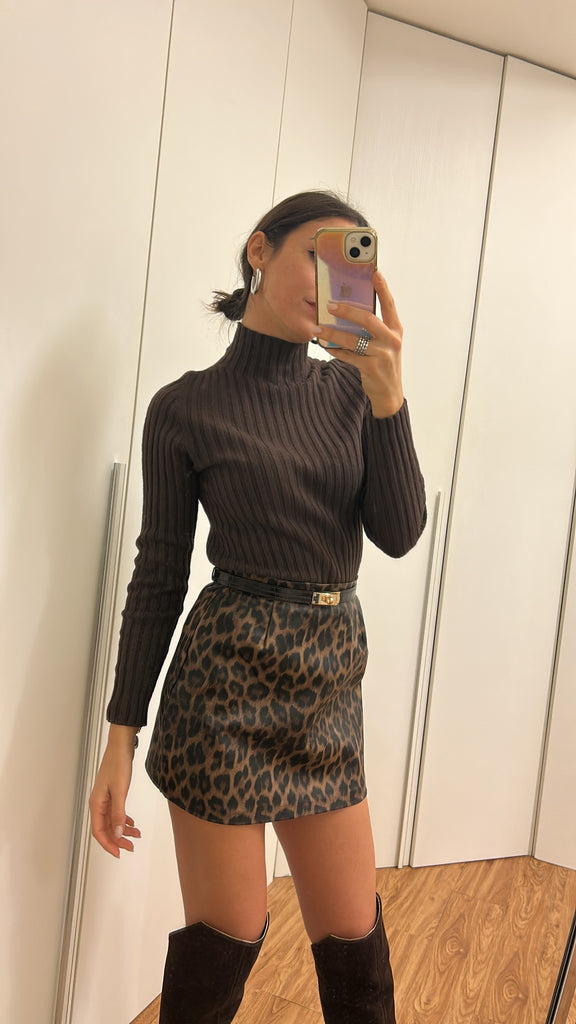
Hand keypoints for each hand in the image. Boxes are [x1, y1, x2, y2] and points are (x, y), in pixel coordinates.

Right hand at [89, 725, 141, 857]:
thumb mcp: (120, 791)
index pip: (99, 832)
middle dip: (118, 840)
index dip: (109, 845)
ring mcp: (105, 799)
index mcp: (96, 804)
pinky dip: (123, 819)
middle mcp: (98, 804)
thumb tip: (118, 834)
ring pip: (112, 821)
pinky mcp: (112, 794)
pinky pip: (115, 812)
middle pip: (105, 829)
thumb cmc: (118, 765)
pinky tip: (132, 823)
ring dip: (122, 830)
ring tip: (136, 835)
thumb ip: (119, 813)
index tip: (120, 853)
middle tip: (131, 847)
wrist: (120, 746)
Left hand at [315, 270, 403, 417]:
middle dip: (348, 310)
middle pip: (368, 320)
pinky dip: (334, 350)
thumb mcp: (384, 343)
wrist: (389, 393)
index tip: (374, 272)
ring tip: (319, 328)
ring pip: (354, 340)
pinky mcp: (372, 368)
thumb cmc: (383, 363)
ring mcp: (383, 355)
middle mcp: (392, 341)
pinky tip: (325, 345)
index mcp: (396, 330)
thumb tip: (346, 310)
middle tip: (330, 304)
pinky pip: (348, 356)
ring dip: (333, 333)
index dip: (383, 288)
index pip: (389, 305)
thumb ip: (373, 328)